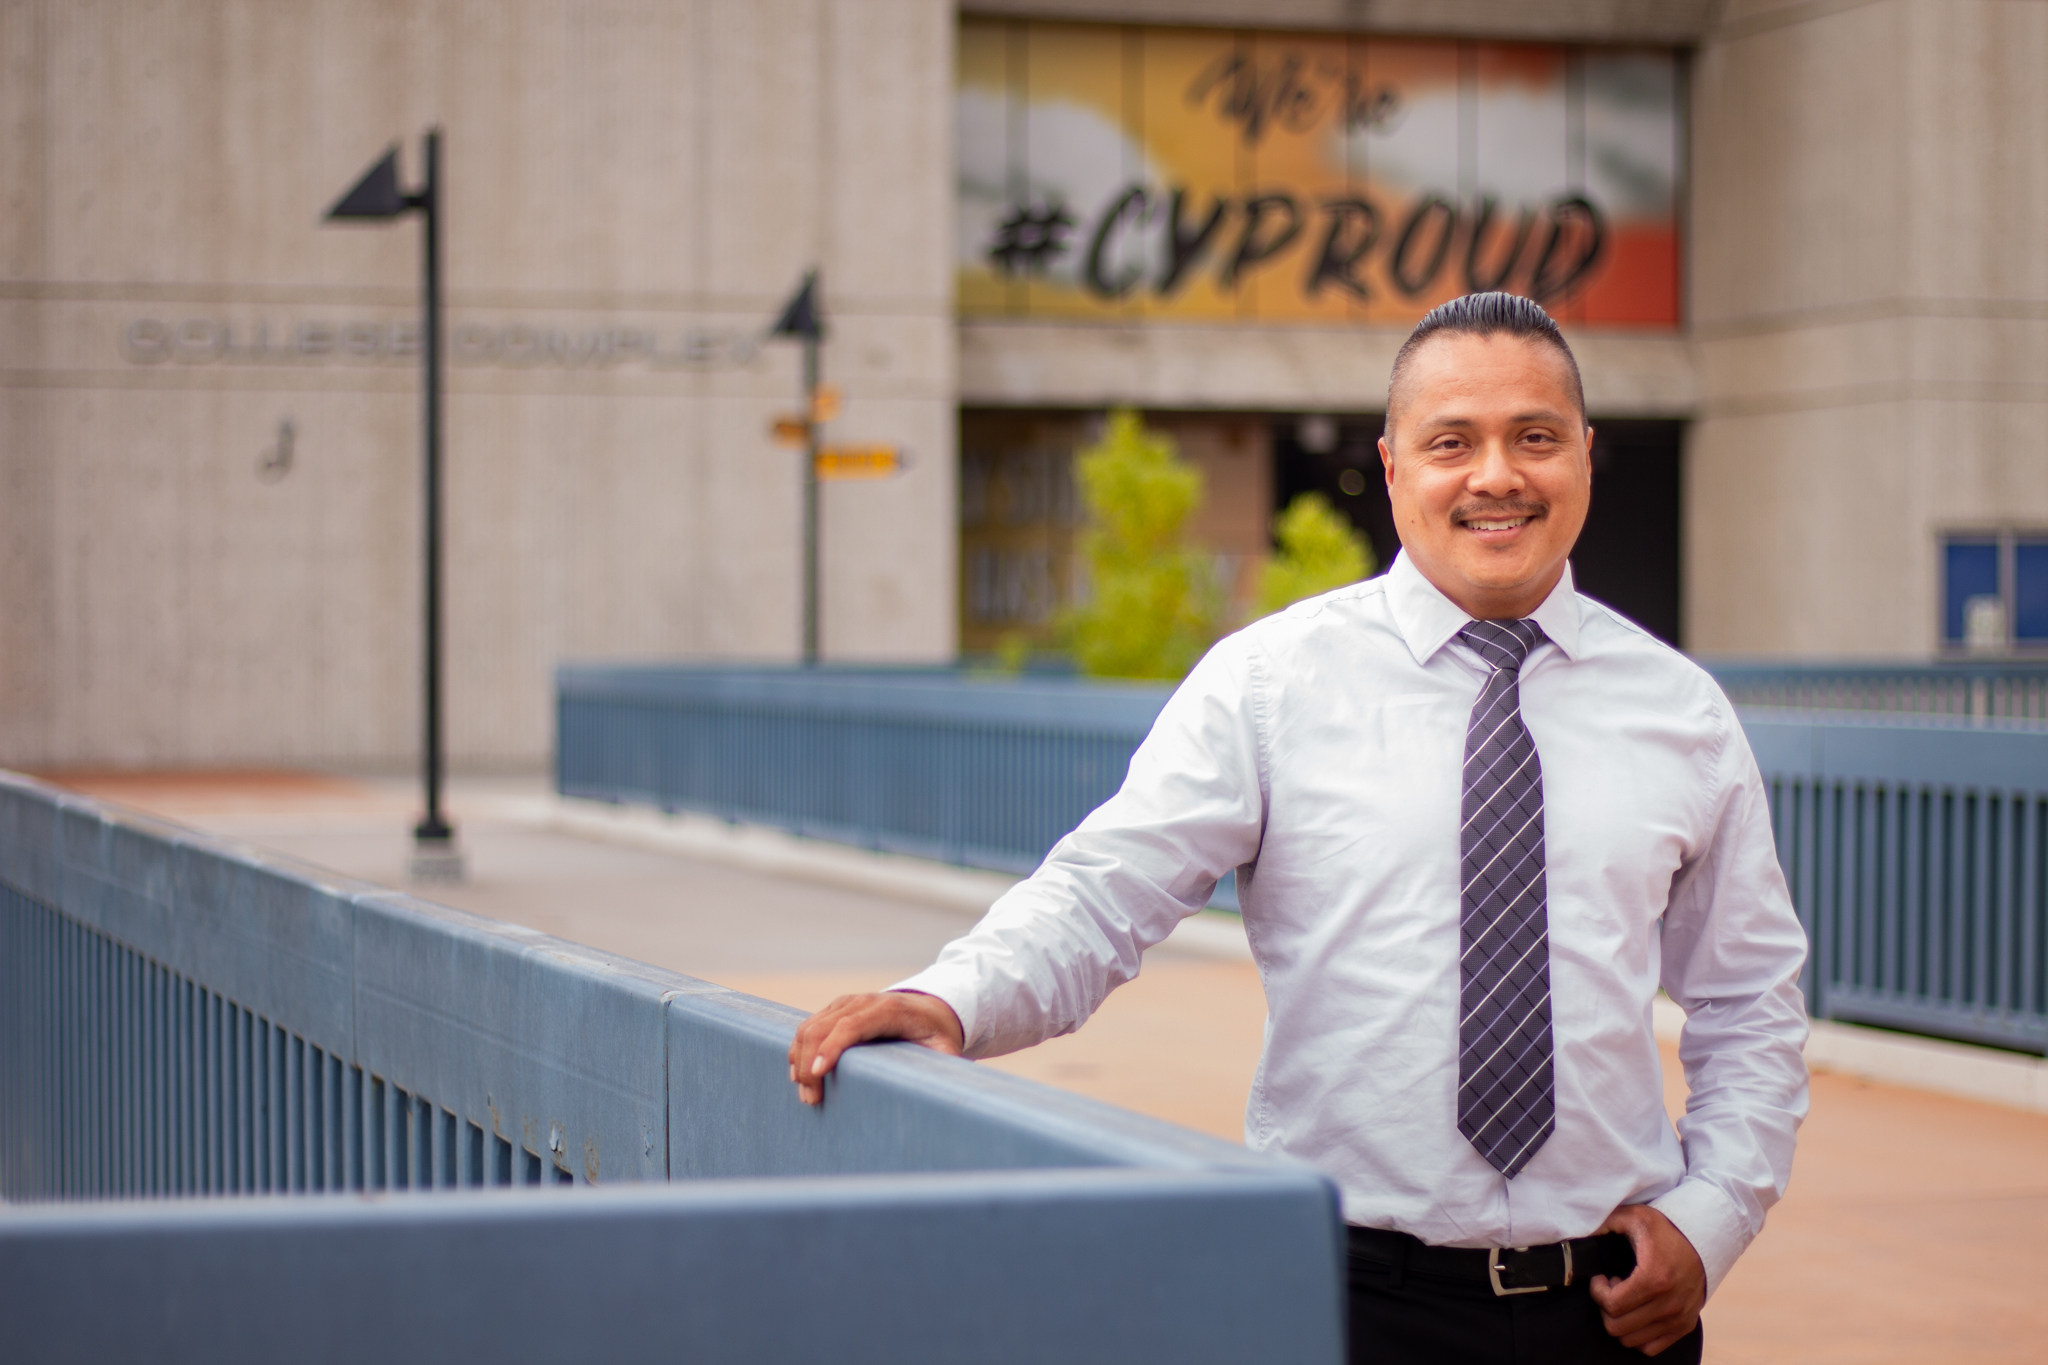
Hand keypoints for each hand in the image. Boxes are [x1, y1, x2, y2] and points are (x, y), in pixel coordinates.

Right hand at [787, 990, 965, 1105]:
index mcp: (888, 1010)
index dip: (831, 1048)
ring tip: (805, 1093)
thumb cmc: (937, 1032)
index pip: (850, 1026)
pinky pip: (808, 1027)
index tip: (818, 1073)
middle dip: (809, 1063)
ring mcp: (845, 1003)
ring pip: (808, 1027)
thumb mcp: (948, 1048)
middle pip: (821, 1028)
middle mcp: (862, 1002)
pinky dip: (800, 1050)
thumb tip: (947, 1090)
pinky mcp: (836, 1009)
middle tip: (811, 1099)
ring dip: (800, 1059)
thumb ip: (947, 1065)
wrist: (931, 1006)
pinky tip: (800, 1074)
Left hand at [1588, 1204, 1705, 1356]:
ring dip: (1621, 1320)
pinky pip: (1651, 1347)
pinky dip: (1637, 1334)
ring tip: (1627, 1298)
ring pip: (1631, 1340)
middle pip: (1617, 1326)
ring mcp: (1679, 1318)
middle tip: (1613, 1288)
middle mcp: (1669, 1304)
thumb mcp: (1634, 1216)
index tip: (1602, 1277)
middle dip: (1606, 1306)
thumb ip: (1605, 1223)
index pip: (1611, 1305)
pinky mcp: (1685, 1326)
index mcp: (1655, 1278)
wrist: (1705, 1239)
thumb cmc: (1665, 1228)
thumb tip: (1582, 1238)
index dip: (1597, 1291)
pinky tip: (1638, 1311)